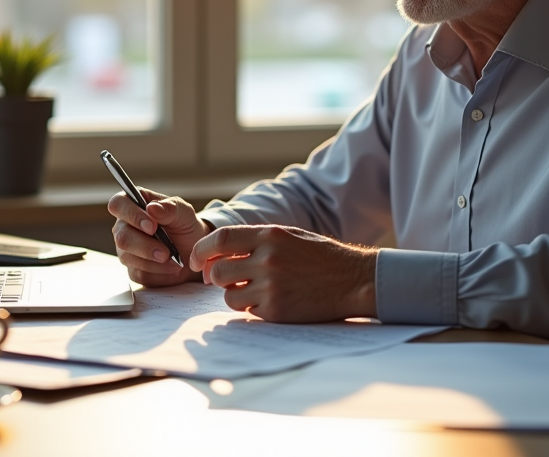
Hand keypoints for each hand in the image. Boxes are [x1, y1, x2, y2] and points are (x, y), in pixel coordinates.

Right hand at [108, 187, 212, 286]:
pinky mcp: (132, 269)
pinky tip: (171, 266)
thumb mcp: (184, 213)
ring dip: (154, 261)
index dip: (131, 215)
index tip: (152, 226)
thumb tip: (152, 208)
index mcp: (133, 205)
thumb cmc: (184, 226)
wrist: (193, 251)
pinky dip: (159, 271)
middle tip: (166, 251)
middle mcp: (124, 227)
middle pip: (121, 237)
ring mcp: (126, 249)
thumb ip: (170, 208)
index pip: (118, 204)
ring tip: (174, 259)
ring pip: (128, 257)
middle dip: (145, 246)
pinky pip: (139, 273)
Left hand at [189, 225, 377, 321]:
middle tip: (227, 279)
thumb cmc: (319, 256)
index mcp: (270, 236)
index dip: (201, 251)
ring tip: (255, 289)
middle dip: (216, 276)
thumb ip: (255, 241)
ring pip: (229, 295)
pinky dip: (253, 308)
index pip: (220, 239)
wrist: (353, 280)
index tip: (195, 261)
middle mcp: (268, 260)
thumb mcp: (289, 236)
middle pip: (218, 271)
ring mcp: (272, 287)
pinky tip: (273, 300)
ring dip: (235, 294)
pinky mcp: (277, 311)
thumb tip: (216, 256)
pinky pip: (248, 312)